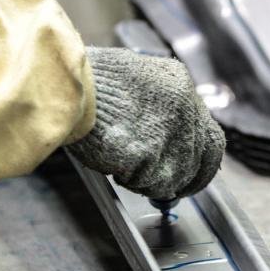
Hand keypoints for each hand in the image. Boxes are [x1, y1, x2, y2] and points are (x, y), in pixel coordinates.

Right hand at [67, 47, 224, 198]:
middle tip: (169, 192)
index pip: (210, 136)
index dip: (202, 163)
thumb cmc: (85, 82)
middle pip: (200, 161)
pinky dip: (135, 183)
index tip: (193, 175)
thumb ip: (159, 105)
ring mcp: (168, 131)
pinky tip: (117, 168)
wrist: (59, 83)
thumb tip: (167, 136)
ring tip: (126, 167)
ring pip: (176, 177)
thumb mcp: (134, 78)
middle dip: (185, 182)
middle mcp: (184, 106)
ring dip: (153, 181)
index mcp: (180, 84)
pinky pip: (152, 184)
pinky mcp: (148, 153)